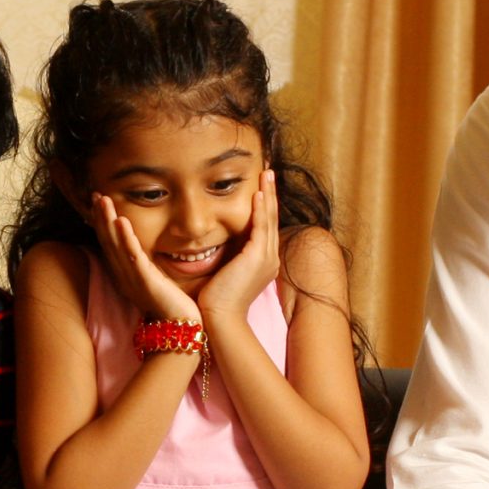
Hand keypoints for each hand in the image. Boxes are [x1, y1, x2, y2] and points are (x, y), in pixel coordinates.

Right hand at [89, 194, 201, 325]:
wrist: (182, 328)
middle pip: (107, 241)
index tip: (99, 202)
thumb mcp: (156, 281)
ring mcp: (133, 279)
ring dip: (107, 221)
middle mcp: (125, 276)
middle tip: (95, 194)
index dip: (103, 223)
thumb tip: (149, 253)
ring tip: (102, 200)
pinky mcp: (145, 282)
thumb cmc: (173, 306)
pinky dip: (125, 239)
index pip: (110, 244)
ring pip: (115, 245)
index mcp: (127, 275)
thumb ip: (150, 267)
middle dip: (100, 217)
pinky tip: (121, 222)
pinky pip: (133, 257)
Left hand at [196, 169, 279, 324]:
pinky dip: (260, 209)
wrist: (220, 318)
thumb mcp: (225, 272)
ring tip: (267, 173)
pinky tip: (258, 193)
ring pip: (269, 218)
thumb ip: (227, 256)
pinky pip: (261, 227)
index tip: (261, 186)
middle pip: (272, 218)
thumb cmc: (217, 300)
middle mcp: (269, 258)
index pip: (266, 227)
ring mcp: (266, 257)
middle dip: (270, 193)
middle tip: (268, 171)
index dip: (265, 205)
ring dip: (268, 194)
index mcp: (262, 262)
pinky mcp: (258, 257)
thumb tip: (219, 244)